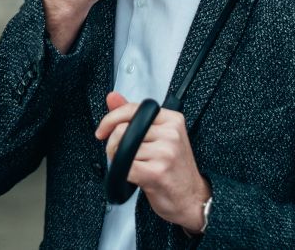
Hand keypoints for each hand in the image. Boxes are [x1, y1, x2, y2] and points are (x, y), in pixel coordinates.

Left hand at [96, 91, 211, 233]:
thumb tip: (112, 97)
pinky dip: (121, 173)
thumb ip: (134, 116)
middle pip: (124, 129)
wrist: (192, 198)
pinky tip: (131, 176)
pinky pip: (125, 167)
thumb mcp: (160, 137)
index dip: (111, 118)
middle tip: (117, 154)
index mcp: (172, 120)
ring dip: (118, 161)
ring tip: (131, 166)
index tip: (102, 130)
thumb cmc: (175, 169)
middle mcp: (171, 133)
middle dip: (112, 144)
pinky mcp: (157, 172)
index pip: (133, 108)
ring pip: (123, 149)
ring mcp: (165, 152)